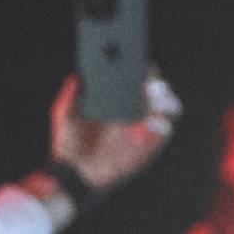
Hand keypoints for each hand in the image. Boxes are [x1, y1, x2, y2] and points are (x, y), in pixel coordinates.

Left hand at [49, 68, 180, 191]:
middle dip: (156, 82)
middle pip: (156, 89)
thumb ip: (72, 93)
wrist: (74, 174)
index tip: (139, 60)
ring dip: (166, 100)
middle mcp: (133, 111)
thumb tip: (79, 74)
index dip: (141, 67)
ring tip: (153, 97)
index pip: (136, 77)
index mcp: (116, 99)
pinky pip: (164, 131)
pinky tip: (150, 122)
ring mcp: (143, 128)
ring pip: (168, 107)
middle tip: (147, 80)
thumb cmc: (69, 143)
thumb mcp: (65, 113)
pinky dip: (162, 124)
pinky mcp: (148, 147)